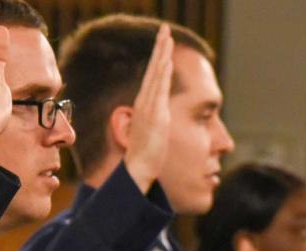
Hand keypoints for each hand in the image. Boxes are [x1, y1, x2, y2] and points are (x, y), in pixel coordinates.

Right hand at [124, 24, 173, 192]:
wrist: (139, 166)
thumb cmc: (145, 153)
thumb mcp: (152, 130)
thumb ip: (155, 118)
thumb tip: (157, 115)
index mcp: (145, 104)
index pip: (152, 76)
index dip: (158, 57)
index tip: (163, 42)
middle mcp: (145, 102)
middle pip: (153, 69)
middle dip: (160, 48)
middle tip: (165, 29)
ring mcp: (149, 107)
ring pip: (156, 74)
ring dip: (162, 54)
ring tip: (166, 36)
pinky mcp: (155, 114)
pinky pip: (159, 89)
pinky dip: (162, 73)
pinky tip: (166, 60)